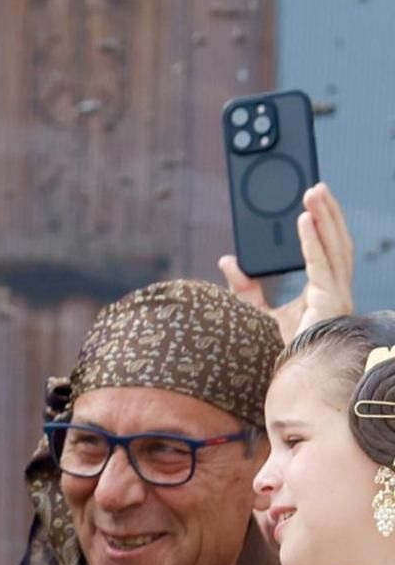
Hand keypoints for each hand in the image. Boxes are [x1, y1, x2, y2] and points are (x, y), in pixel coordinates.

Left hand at [220, 181, 355, 343]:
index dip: (324, 226)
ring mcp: (336, 297)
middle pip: (337, 243)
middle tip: (317, 186)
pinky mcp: (329, 303)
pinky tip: (305, 221)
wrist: (285, 378)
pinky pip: (321, 265)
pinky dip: (312, 242)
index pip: (328, 251)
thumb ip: (243, 286)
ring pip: (335, 248)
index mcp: (324, 292)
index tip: (314, 204)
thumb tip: (227, 260)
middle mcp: (335, 292)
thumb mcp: (254, 311)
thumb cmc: (276, 350)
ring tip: (314, 193)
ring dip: (325, 218)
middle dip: (329, 213)